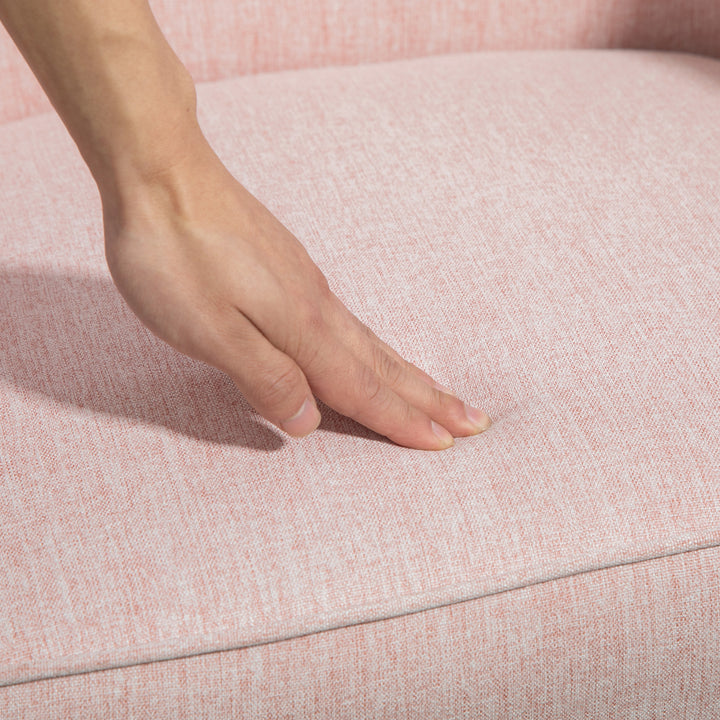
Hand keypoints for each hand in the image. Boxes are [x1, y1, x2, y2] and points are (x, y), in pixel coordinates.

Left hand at [102, 140, 491, 449]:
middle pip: (382, 365)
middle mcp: (317, 306)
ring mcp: (307, 284)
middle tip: (473, 421)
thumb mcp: (208, 328)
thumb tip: (310, 421)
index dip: (400, 421)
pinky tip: (371, 351)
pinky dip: (374, 349)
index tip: (444, 444)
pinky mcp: (290, 269)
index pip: (361, 387)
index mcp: (301, 326)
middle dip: (428, 399)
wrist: (161, 169)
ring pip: (369, 342)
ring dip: (409, 374)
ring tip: (439, 394)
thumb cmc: (175, 252)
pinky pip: (347, 323)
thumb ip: (264, 376)